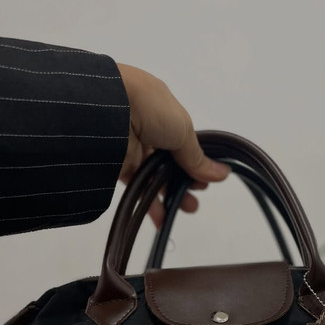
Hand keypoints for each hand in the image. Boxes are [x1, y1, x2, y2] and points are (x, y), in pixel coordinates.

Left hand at [116, 63, 229, 226]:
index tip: (205, 179)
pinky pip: (138, 187)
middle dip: (186, 180)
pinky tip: (164, 218)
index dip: (195, 161)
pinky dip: (150, 203)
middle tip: (197, 195)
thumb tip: (221, 174)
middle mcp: (148, 129)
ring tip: (188, 208)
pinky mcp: (119, 166)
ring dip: (171, 194)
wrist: (103, 107)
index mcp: (163, 112)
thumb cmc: (147, 106)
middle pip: (171, 162)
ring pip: (156, 177)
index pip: (183, 142)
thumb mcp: (182, 129)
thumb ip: (198, 156)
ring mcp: (133, 148)